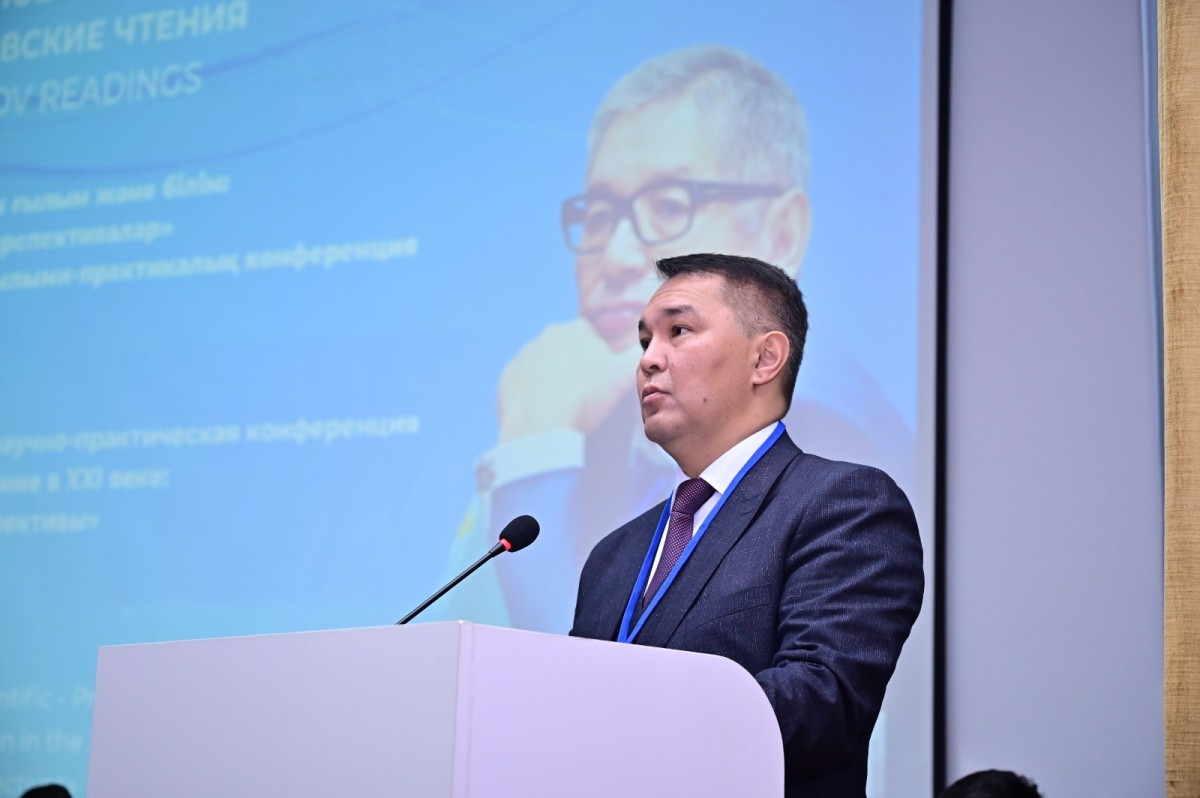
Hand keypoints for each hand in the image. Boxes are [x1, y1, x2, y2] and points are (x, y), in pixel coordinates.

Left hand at [497, 317, 641, 441]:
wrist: (542, 425)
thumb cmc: (586, 399)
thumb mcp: (623, 375)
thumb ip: (635, 357)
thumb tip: (648, 352)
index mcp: (577, 330)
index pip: (594, 342)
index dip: (601, 364)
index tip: (602, 386)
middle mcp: (547, 335)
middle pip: (568, 352)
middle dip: (577, 369)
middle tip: (585, 397)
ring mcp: (525, 355)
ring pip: (546, 367)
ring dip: (555, 381)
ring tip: (566, 406)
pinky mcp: (509, 376)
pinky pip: (526, 383)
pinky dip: (535, 394)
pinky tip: (545, 411)